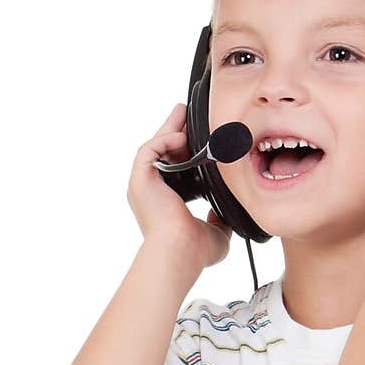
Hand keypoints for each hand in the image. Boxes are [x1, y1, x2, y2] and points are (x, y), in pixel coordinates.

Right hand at [127, 102, 232, 273]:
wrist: (180, 253)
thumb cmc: (194, 251)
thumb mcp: (216, 232)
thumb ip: (220, 220)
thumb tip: (224, 213)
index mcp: (166, 202)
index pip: (175, 169)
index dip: (186, 152)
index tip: (199, 138)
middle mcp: (152, 192)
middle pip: (163, 153)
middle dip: (175, 131)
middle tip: (186, 113)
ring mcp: (144, 185)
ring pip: (154, 148)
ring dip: (168, 128)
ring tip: (182, 111)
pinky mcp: (140, 179)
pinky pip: (149, 151)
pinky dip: (163, 139)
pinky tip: (180, 134)